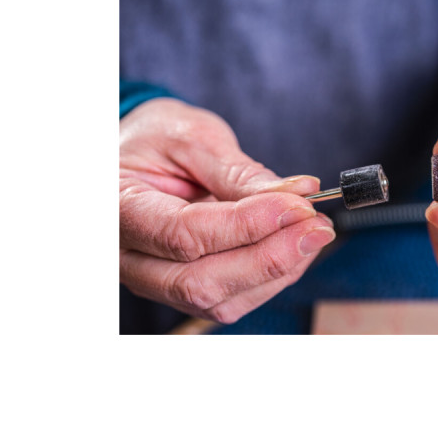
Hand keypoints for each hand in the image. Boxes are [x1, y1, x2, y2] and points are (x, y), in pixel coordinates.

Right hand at [120, 98, 335, 323]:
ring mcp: (153, 281)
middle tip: (318, 227)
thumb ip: (239, 173)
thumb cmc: (155, 139)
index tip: (299, 206)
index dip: (248, 225)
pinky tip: (294, 245)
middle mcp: (128, 258)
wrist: (132, 155)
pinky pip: (230, 299)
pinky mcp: (182, 288)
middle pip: (201, 282)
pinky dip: (270, 278)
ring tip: (313, 231)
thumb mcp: (194, 138)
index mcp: (119, 209)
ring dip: (277, 271)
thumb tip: (296, 196)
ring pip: (219, 300)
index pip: (184, 233)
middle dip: (270, 259)